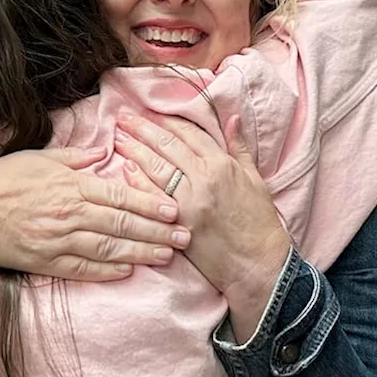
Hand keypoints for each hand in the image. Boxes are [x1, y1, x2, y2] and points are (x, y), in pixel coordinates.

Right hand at [0, 145, 189, 280]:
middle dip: (158, 232)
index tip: (177, 209)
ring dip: (141, 253)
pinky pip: (81, 269)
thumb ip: (75, 157)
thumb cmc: (1, 178)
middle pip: (122, 224)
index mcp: (71, 184)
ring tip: (166, 256)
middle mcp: (69, 213)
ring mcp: (57, 240)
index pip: (121, 195)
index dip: (152, 203)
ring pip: (109, 248)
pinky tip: (128, 271)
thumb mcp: (40, 157)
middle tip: (186, 237)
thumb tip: (103, 151)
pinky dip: (107, 271)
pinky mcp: (43, 261)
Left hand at [114, 112, 291, 339]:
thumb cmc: (258, 222)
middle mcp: (203, 179)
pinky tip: (124, 169)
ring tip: (118, 137)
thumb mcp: (255, 179)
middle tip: (123, 117)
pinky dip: (137, 181)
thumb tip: (233, 118)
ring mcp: (188, 201)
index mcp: (222, 165)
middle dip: (143, 129)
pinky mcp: (176, 223)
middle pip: (167, 146)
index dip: (167, 121)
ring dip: (134, 150)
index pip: (188, 134)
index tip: (149, 112)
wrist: (257, 263)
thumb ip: (239, 148)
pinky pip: (151, 197)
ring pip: (156, 168)